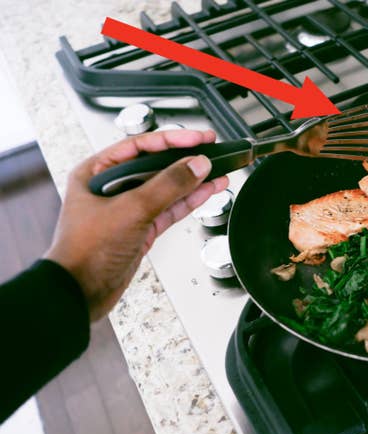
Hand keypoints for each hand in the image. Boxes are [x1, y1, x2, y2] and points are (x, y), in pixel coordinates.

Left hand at [45, 130, 228, 321]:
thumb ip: (168, 185)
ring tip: (217, 171)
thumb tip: (195, 165)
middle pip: (156, 165)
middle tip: (211, 151)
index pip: (141, 145)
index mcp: (97, 172)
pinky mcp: (141, 229)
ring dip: (193, 181)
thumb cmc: (85, 250)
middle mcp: (112, 188)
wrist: (80, 291)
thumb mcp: (131, 209)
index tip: (199, 138)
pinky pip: (170, 209)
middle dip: (186, 160)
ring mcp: (128, 209)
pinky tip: (206, 191)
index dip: (173, 139)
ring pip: (167, 188)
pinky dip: (190, 201)